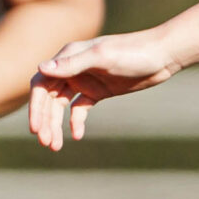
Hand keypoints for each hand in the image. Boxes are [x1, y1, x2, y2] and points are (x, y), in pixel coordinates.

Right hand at [27, 29, 178, 150]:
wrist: (163, 55)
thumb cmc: (133, 52)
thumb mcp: (102, 57)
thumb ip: (72, 64)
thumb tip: (41, 69)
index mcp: (67, 58)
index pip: (41, 84)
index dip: (36, 107)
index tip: (36, 128)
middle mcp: (71, 69)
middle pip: (48, 98)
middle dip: (45, 121)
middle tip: (46, 142)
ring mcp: (84, 80)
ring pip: (61, 106)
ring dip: (56, 125)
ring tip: (56, 146)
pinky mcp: (97, 91)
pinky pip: (79, 109)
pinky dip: (76, 122)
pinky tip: (77, 135)